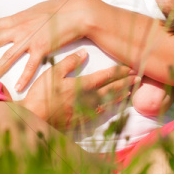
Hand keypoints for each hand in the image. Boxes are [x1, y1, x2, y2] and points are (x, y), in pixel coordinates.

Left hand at [0, 0, 118, 92]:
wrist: (77, 12)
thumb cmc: (59, 10)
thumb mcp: (36, 11)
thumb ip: (24, 18)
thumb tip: (16, 23)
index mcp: (19, 18)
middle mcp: (21, 28)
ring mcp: (31, 38)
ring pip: (9, 55)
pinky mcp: (43, 47)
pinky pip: (31, 65)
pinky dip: (24, 77)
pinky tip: (17, 87)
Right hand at [20, 49, 138, 129]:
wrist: (35, 118)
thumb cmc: (42, 94)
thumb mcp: (53, 73)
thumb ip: (70, 62)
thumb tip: (84, 52)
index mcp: (84, 85)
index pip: (107, 76)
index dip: (120, 71)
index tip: (130, 67)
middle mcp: (89, 98)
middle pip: (112, 89)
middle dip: (126, 82)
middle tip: (138, 77)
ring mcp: (87, 111)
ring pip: (109, 101)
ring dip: (121, 95)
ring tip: (131, 90)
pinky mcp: (82, 120)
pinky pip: (101, 113)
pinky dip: (110, 108)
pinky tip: (113, 106)